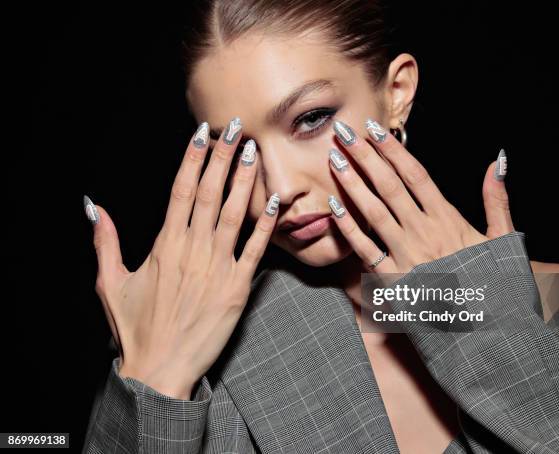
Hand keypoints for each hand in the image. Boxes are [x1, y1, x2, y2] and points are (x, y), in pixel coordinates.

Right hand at [84, 118, 278, 398]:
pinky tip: (274, 202)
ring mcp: (217, 268)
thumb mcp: (110, 283)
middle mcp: (192, 250)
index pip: (180, 190)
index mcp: (164, 245)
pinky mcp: (237, 288)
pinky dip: (265, 226)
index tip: (201, 132)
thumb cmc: (136, 328)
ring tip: (253, 152)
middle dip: (221, 157)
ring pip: (232, 214)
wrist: (161, 368)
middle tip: (236, 128)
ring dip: (244, 181)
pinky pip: (254, 251)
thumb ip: (105, 242)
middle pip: (208, 193)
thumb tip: (94, 207)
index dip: (192, 158)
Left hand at [327, 119, 513, 273]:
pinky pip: (366, 252)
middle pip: (390, 187)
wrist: (489, 332)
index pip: (416, 176)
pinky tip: (333, 207)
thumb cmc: (496, 284)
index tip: (374, 130)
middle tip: (343, 133)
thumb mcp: (504, 240)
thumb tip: (496, 162)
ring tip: (334, 160)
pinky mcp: (393, 282)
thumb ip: (497, 200)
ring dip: (353, 185)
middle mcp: (425, 234)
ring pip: (375, 213)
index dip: (393, 150)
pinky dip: (349, 229)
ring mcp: (407, 257)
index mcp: (449, 221)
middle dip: (365, 157)